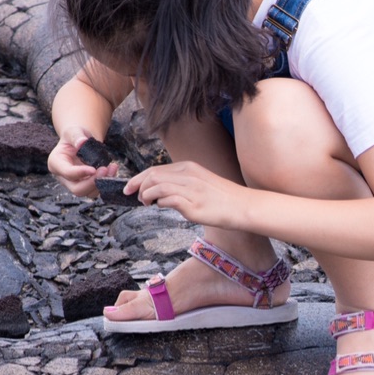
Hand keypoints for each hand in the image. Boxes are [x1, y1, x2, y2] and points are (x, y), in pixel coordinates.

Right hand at [47, 125, 115, 196]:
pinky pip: (97, 190)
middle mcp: (63, 177)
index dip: (81, 173)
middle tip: (105, 169)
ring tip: (112, 168)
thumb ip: (76, 136)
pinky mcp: (86, 185)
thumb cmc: (75, 136)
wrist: (81, 142)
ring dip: (102, 183)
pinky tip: (112, 170)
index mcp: (56, 163)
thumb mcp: (74, 131)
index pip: (67, 173)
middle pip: (77, 189)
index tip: (94, 169)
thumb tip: (82, 142)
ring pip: (88, 193)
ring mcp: (75, 183)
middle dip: (92, 182)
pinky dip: (106, 182)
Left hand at [127, 161, 251, 227]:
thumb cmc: (223, 198)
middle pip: (152, 176)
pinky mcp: (194, 205)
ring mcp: (191, 189)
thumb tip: (161, 193)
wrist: (243, 206)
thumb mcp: (200, 183)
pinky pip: (168, 200)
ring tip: (145, 204)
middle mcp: (188, 176)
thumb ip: (182, 183)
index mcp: (189, 168)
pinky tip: (160, 207)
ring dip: (146, 196)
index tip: (130, 187)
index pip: (156, 169)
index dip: (139, 178)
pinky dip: (159, 203)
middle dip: (137, 186)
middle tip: (133, 196)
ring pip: (157, 186)